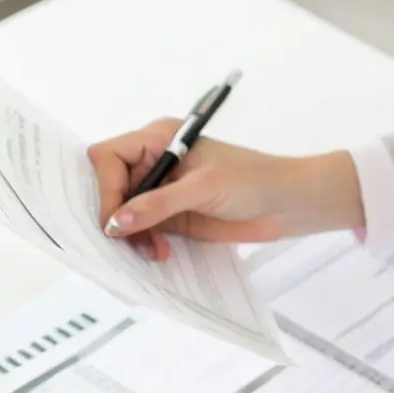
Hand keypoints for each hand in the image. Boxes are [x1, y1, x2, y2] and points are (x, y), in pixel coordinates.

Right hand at [87, 118, 363, 259]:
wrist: (289, 204)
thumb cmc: (253, 181)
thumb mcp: (203, 189)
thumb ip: (157, 205)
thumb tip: (114, 223)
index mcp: (159, 139)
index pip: (108, 157)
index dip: (105, 187)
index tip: (115, 219)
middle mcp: (155, 161)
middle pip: (110, 187)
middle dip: (115, 217)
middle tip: (127, 242)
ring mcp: (163, 190)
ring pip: (124, 214)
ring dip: (131, 236)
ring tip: (154, 252)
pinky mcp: (173, 215)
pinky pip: (142, 230)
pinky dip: (144, 244)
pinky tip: (159, 253)